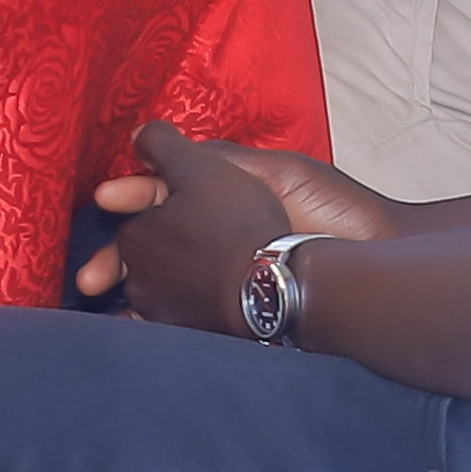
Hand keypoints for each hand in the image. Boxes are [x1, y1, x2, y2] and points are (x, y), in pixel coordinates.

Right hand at [78, 123, 399, 328]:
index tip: (107, 198)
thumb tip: (153, 140)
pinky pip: (185, 318)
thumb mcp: (272, 169)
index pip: (163, 190)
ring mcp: (225, 275)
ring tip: (101, 304)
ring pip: (160, 285)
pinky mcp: (235, 313)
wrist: (380, 257)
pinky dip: (156, 325)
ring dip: (129, 295)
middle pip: (151, 243)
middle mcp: (218, 234)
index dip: (132, 193)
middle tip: (90, 274)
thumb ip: (217, 158)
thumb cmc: (332, 208)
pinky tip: (133, 331)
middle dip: (117, 256)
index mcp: (224, 194)